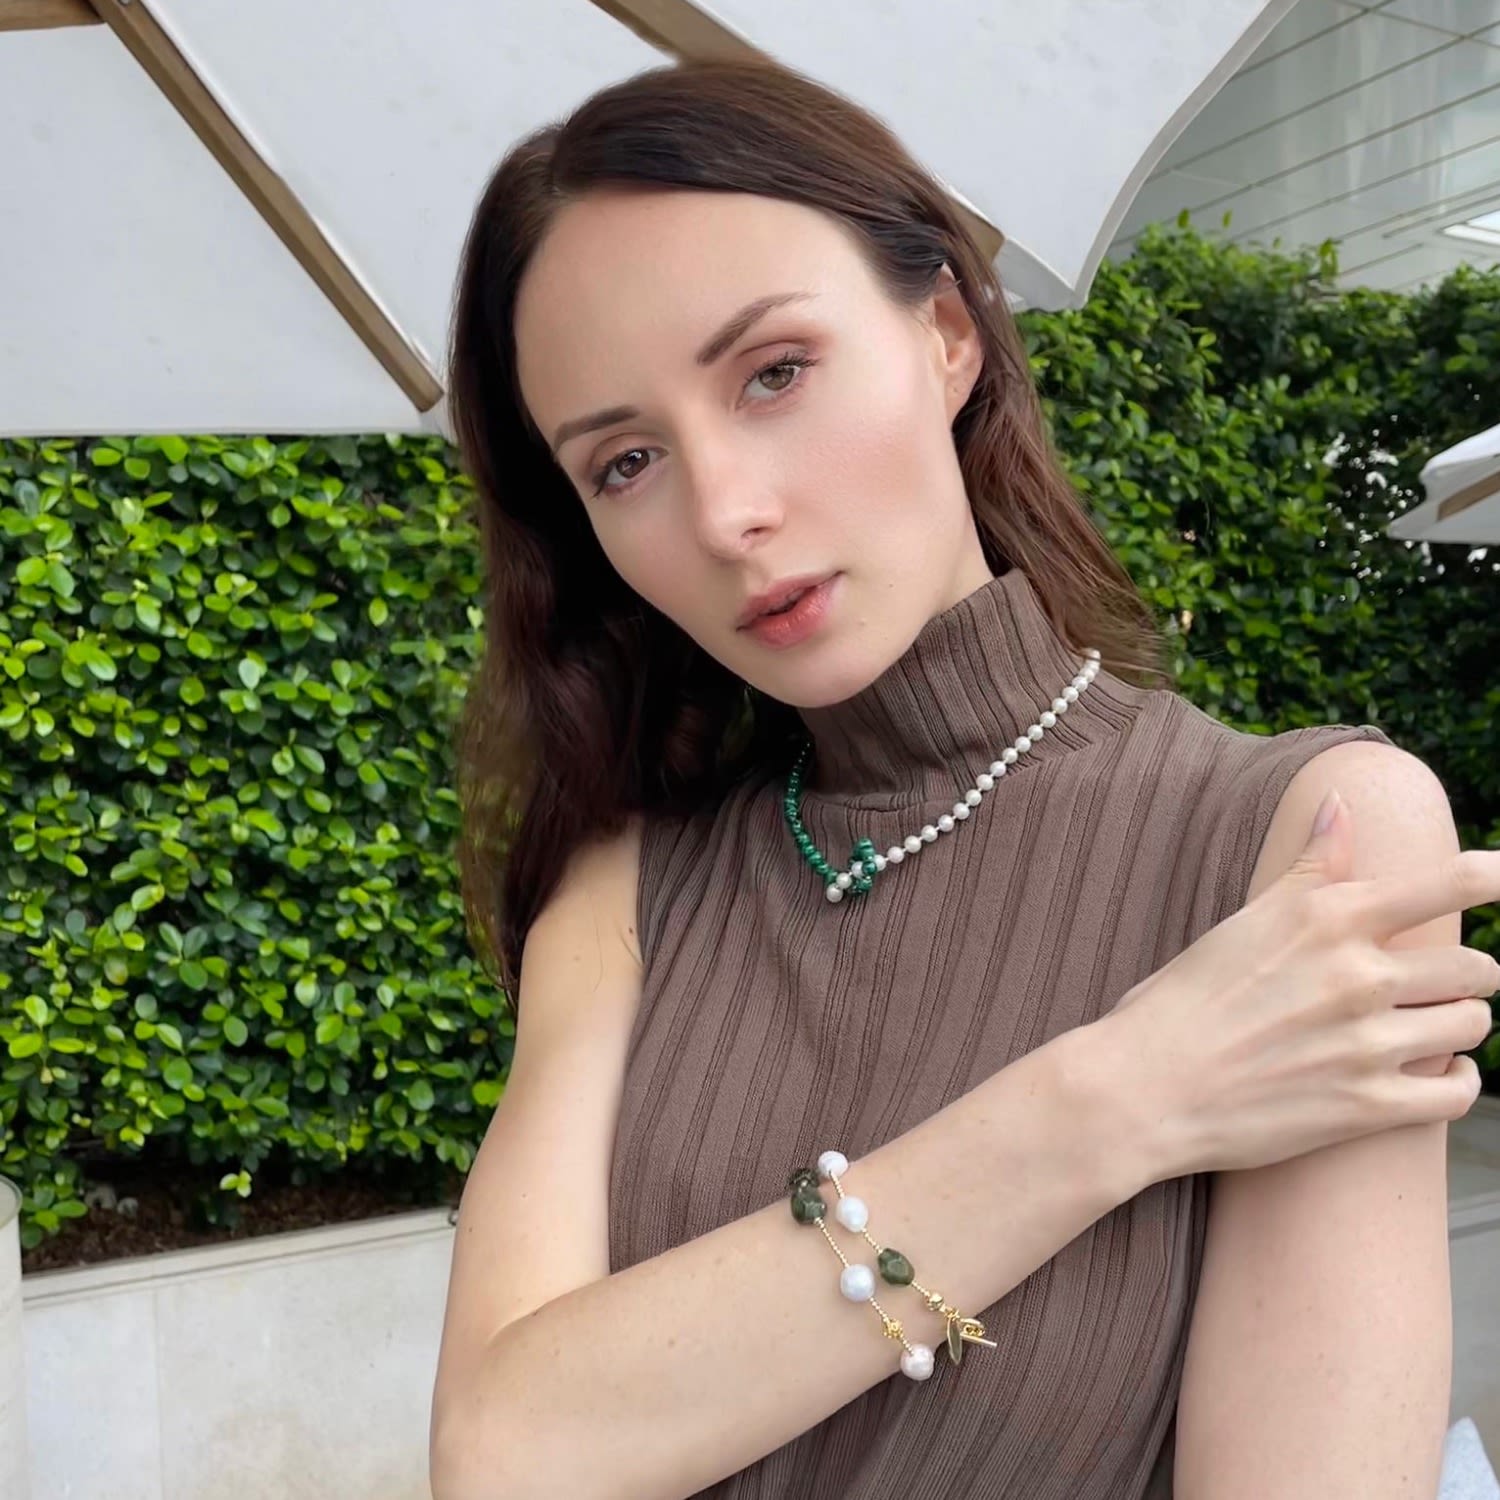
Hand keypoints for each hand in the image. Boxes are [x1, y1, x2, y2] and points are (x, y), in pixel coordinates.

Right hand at [1098, 791, 1499, 1180]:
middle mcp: (1358, 976)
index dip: (1499, 876)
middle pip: (1478, 965)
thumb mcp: (1244, 919)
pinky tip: (1435, 1073)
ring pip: (1474, 1025)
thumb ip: (1310, 865)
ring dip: (1459, 1025)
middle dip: (1466, 972)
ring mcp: (1368, 1045)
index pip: (1451, 884)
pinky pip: (1462, 1092)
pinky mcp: (1369, 1109)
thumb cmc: (1183, 999)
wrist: (1144, 1089)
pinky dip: (1459, 1081)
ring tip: (1426, 1027)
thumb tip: (1341, 803)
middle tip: (1432, 982)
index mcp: (1329, 919)